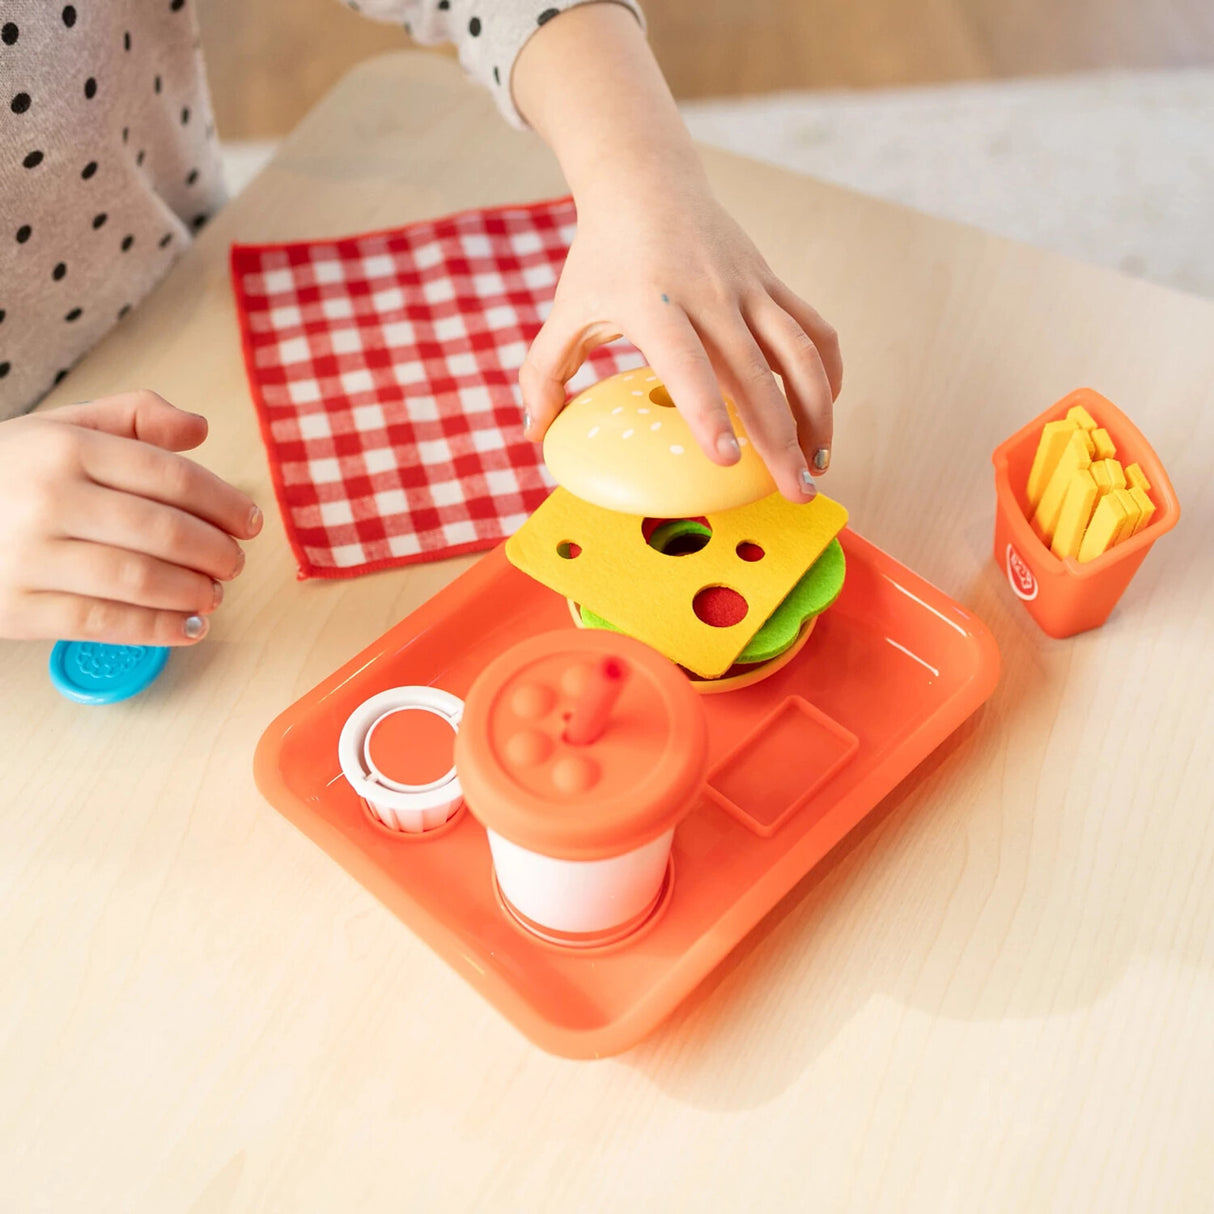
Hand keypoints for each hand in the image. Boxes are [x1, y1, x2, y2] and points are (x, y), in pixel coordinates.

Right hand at [0, 390, 261, 645]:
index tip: (251, 523)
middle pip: (164, 532)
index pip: (172, 477)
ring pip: (140, 581)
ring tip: (214, 594)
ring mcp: (30, 557)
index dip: (224, 503)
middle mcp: (49, 500)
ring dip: (194, 593)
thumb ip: (132, 419)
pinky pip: (104, 624)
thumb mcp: (59, 430)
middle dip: (216, 552)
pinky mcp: (18, 609)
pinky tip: (188, 627)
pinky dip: (158, 629)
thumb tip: (198, 428)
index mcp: (67, 448)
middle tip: (234, 562)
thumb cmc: (8, 477)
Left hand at [520, 181, 841, 501]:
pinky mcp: (772, 283)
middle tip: (796, 493)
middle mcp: (710, 295)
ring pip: (800, 353)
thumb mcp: (566, 310)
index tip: (725, 460)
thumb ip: (544, 374)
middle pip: (756, 375)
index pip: (687, 365)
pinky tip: (822, 410)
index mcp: (654, 305)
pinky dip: (827, 372)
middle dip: (782, 439)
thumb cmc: (603, 255)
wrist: (647, 183)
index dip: (707, 413)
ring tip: (819, 462)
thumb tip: (534, 436)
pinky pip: (814, 329)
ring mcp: (749, 288)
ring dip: (817, 412)